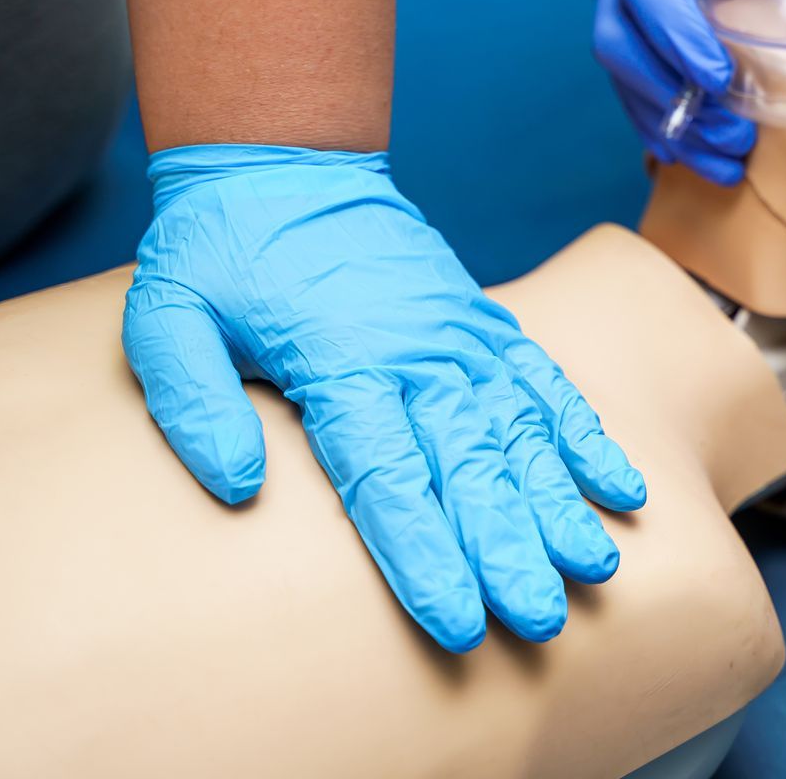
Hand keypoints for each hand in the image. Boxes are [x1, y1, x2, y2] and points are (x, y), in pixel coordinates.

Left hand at [123, 144, 646, 652]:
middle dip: (510, 548)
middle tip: (540, 619)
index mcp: (340, 359)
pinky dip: (586, 436)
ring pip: (521, 430)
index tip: (458, 620)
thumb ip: (193, 402)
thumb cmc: (218, 254)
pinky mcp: (484, 324)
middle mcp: (417, 351)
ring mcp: (460, 335)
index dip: (425, 553)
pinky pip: (546, 383)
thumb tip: (238, 488)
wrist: (287, 164)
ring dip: (560, 502)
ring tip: (593, 568)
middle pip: (471, 464)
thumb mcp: (165, 318)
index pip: (387, 474)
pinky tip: (621, 488)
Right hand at [587, 0, 785, 182]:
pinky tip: (701, 156)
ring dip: (672, 127)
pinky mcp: (628, 26)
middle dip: (676, 102)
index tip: (720, 74)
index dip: (674, 31)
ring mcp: (619, 2)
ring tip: (728, 167)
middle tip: (738, 141)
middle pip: (623, 46)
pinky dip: (663, 124)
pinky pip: (631, 84)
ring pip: (624, 75)